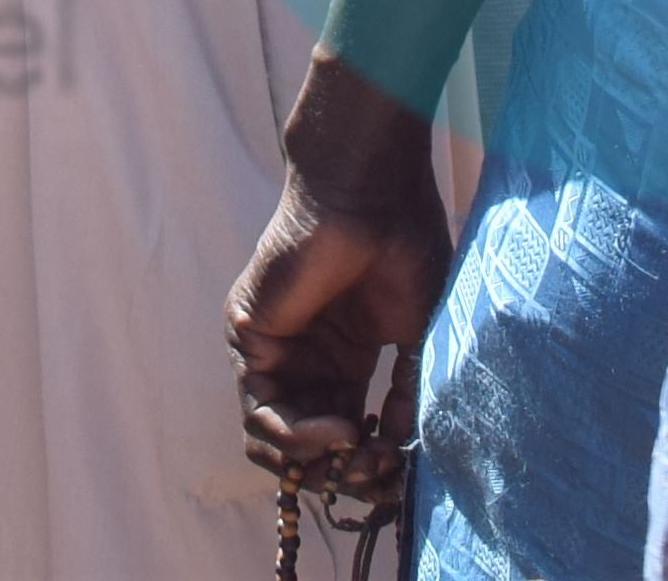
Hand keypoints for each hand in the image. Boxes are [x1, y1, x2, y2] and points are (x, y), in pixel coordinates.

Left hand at [231, 55, 454, 479]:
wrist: (371, 193)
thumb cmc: (403, 246)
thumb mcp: (417, 334)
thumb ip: (407, 392)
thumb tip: (403, 450)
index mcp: (343, 362)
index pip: (344, 438)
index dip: (370, 467)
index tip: (402, 474)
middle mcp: (304, 362)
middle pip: (308, 450)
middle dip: (345, 474)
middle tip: (381, 473)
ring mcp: (275, 351)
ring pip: (276, 443)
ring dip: (320, 464)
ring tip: (359, 453)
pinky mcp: (250, 338)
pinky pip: (259, 413)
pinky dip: (297, 436)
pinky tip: (339, 430)